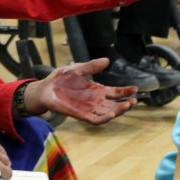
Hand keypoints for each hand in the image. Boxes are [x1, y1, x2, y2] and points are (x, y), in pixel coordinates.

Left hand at [22, 59, 137, 123]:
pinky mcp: (80, 114)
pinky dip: (104, 118)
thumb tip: (107, 60)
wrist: (44, 88)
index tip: (135, 89)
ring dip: (118, 111)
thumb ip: (92, 66)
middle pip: (114, 105)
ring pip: (107, 113)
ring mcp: (88, 108)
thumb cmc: (59, 79)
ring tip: (127, 105)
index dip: (125, 92)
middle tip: (134, 100)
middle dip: (125, 104)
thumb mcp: (77, 68)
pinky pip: (95, 119)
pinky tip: (111, 113)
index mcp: (96, 90)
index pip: (115, 93)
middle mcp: (94, 101)